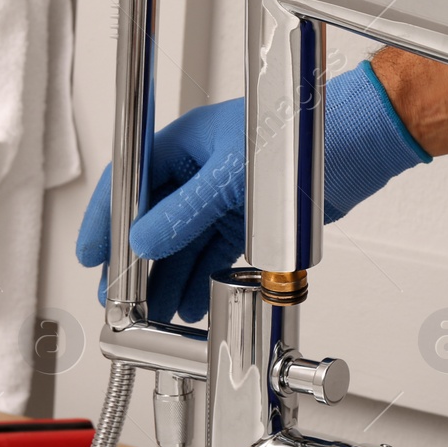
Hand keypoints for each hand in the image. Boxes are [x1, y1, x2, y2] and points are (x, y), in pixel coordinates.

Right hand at [76, 64, 429, 321]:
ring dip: (170, 277)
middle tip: (121, 299)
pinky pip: (214, 253)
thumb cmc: (296, 133)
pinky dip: (202, 277)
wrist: (357, 142)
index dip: (104, 222)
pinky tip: (193, 301)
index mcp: (182, 144)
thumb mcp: (227, 177)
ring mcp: (223, 195)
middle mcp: (198, 170)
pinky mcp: (249, 219)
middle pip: (153, 222)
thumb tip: (143, 242)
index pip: (127, 185)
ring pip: (184, 243)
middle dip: (136, 263)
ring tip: (157, 313)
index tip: (90, 255)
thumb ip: (184, 213)